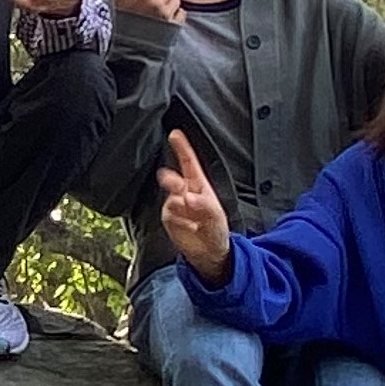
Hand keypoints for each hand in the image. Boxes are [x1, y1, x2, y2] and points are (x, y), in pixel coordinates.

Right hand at [157, 127, 231, 277]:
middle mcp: (185, 192)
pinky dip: (181, 223)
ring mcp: (175, 205)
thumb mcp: (216, 215)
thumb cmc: (215, 228)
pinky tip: (191, 229)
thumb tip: (188, 197)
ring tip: (195, 222)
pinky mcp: (169, 218)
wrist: (208, 251)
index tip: (175, 134)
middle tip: (179, 188)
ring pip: (171, 200)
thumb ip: (203, 205)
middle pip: (174, 179)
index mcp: (199, 185)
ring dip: (182, 210)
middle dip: (173, 182)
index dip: (182, 148)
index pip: (189, 163)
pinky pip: (170, 216)